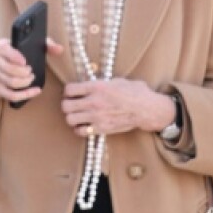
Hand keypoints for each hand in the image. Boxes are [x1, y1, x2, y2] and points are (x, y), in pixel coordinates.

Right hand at [0, 37, 64, 118]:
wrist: (0, 69)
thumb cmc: (19, 56)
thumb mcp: (31, 46)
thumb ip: (46, 45)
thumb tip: (59, 49)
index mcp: (1, 47)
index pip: (2, 48)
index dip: (13, 55)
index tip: (25, 61)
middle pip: (8, 68)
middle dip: (23, 72)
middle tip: (31, 72)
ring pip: (10, 82)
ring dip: (25, 82)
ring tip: (31, 79)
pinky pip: (10, 95)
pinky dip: (25, 95)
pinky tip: (35, 91)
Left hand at [61, 79, 178, 137]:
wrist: (146, 109)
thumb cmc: (134, 92)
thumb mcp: (116, 80)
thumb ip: (100, 82)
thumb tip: (89, 83)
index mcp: (97, 87)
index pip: (69, 89)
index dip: (69, 91)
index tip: (72, 93)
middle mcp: (94, 102)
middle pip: (65, 106)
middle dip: (67, 104)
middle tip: (72, 104)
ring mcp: (96, 116)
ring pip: (70, 119)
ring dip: (72, 117)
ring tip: (78, 115)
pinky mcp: (101, 128)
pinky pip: (80, 131)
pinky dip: (80, 129)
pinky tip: (85, 125)